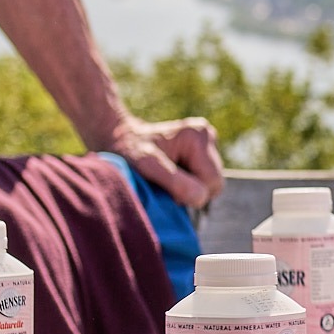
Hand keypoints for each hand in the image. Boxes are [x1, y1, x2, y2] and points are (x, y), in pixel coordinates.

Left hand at [108, 114, 223, 209]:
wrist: (118, 137)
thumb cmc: (128, 152)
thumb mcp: (148, 168)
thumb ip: (177, 183)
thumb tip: (200, 198)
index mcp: (198, 137)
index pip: (213, 182)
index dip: (190, 191)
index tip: (165, 185)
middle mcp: (207, 135)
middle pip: (215, 182)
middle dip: (192, 189)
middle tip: (166, 183)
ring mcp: (207, 141)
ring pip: (212, 182)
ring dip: (190, 186)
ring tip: (167, 176)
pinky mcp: (203, 148)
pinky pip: (206, 177)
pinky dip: (190, 180)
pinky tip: (173, 172)